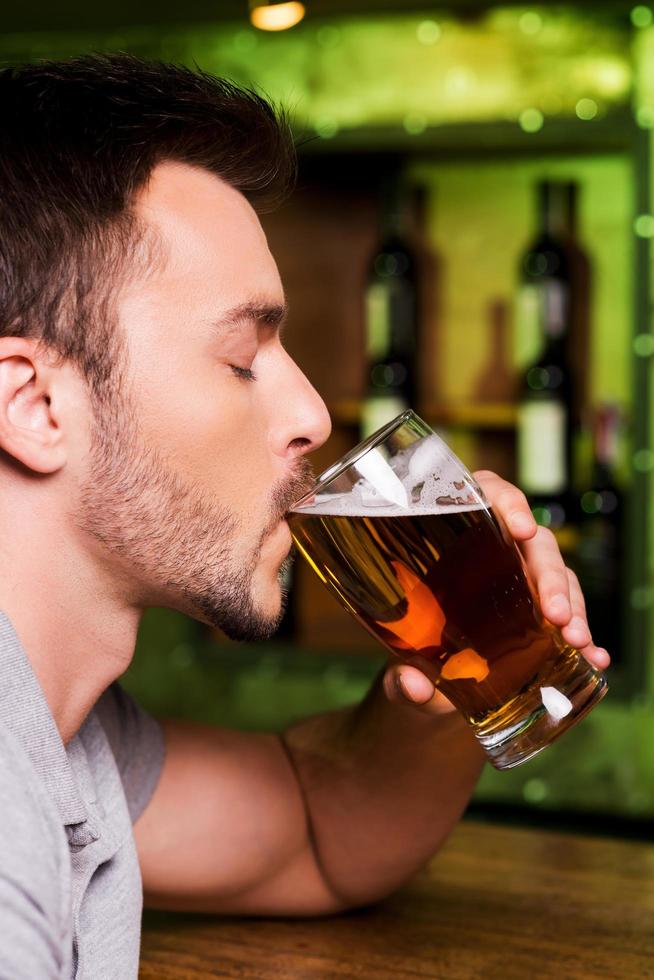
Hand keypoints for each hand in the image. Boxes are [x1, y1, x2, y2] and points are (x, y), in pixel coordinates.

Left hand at [384, 470, 609, 714]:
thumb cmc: (414, 656)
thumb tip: (411, 686)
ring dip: (573, 605)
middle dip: (549, 576)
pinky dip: (586, 634)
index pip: (484, 496)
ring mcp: (523, 583)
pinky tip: (595, 657)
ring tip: (577, 640)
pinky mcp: (542, 613)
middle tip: (555, 614)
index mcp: (454, 544)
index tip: (521, 529)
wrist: (434, 686)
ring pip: (559, 575)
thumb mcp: (403, 664)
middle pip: (533, 544)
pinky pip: (571, 612)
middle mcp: (495, 555)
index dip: (506, 502)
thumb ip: (402, 676)